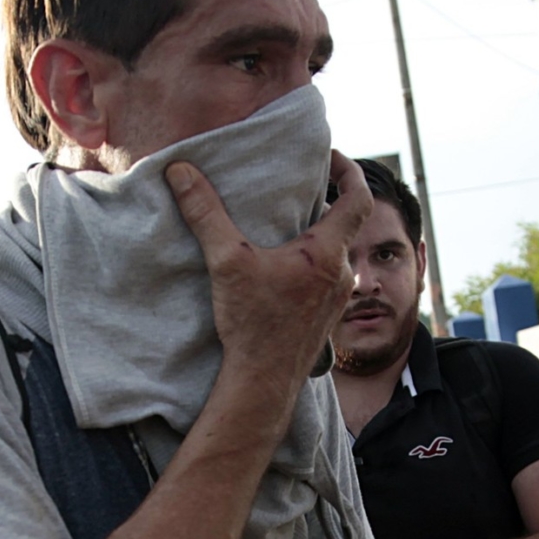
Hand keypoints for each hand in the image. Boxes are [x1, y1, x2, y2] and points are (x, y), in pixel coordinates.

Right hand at [167, 151, 370, 385]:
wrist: (264, 382)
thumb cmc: (253, 323)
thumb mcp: (226, 261)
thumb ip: (205, 212)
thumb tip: (179, 171)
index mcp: (328, 252)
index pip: (358, 198)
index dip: (349, 171)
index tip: (332, 157)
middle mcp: (341, 273)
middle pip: (346, 224)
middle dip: (327, 200)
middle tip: (303, 184)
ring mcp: (337, 298)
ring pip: (336, 253)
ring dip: (319, 234)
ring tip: (289, 223)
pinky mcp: (326, 317)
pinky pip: (327, 277)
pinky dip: (312, 262)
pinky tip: (283, 266)